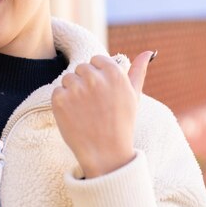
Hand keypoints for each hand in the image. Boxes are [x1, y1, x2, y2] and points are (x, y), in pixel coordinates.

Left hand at [51, 51, 154, 177]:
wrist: (105, 153)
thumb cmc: (121, 124)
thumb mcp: (133, 96)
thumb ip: (138, 71)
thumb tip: (148, 52)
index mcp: (114, 73)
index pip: (96, 60)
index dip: (98, 75)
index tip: (102, 92)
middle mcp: (94, 78)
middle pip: (81, 68)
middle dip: (85, 82)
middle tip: (93, 104)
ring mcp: (76, 89)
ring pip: (67, 78)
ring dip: (72, 91)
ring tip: (85, 111)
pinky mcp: (59, 100)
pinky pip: (57, 91)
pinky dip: (62, 103)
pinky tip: (74, 116)